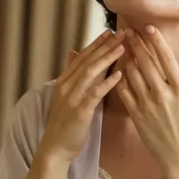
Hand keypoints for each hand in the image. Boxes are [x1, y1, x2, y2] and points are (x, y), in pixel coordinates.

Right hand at [36, 29, 124, 164]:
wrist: (55, 147)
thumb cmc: (65, 123)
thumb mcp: (67, 95)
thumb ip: (73, 75)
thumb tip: (74, 53)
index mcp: (64, 81)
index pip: (82, 57)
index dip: (96, 43)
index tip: (111, 32)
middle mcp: (66, 86)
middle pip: (88, 60)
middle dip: (105, 46)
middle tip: (122, 33)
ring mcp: (71, 97)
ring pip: (91, 72)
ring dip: (108, 58)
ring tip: (123, 47)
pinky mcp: (79, 111)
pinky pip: (95, 93)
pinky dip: (107, 82)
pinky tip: (119, 74)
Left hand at [117, 26, 178, 176]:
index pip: (167, 59)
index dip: (156, 42)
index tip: (149, 28)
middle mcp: (163, 95)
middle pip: (146, 63)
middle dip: (136, 45)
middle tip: (128, 31)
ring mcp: (148, 105)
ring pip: (132, 75)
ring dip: (126, 58)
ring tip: (120, 45)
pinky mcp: (136, 115)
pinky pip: (124, 92)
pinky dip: (119, 79)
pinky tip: (116, 69)